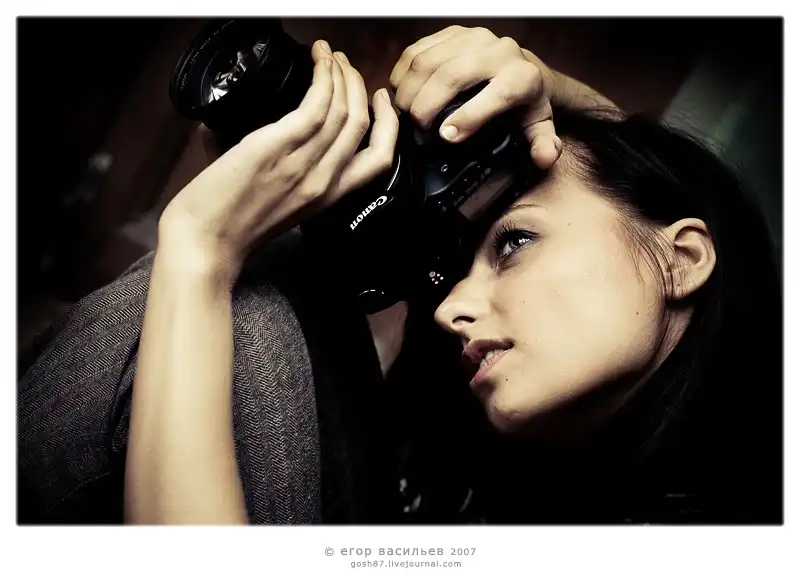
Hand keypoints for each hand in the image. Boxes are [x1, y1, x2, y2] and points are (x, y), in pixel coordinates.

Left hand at [159, 40, 398, 281]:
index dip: (388, 124)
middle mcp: (325, 181)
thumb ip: (288, 169)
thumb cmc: (230, 226)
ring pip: (343, 110)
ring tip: (329, 56)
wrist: (204, 244)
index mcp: (328, 197)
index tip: (379, 100)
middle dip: (359, 86)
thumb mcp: (276, 201)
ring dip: (341, 75)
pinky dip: (323, 77)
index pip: (379, 160)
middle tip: (346, 66)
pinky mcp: (278, 146)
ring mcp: (304, 164)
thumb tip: (267, 131)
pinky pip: (316, 106)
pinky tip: (317, 60)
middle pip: (363, 125)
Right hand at [389, 26, 560, 168]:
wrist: (521, 67)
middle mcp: (499, 51)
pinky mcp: (452, 32)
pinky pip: (417, 50)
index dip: (468, 118)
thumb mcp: (539, 126)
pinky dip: (402, 73)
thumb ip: (545, 145)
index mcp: (523, 77)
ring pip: (428, 62)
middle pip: (451, 75)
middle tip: (416, 132)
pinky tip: (400, 94)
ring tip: (403, 116)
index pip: (495, 94)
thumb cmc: (524, 103)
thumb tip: (544, 157)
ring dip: (408, 92)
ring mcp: (473, 37)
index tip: (445, 137)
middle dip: (425, 107)